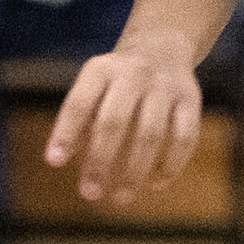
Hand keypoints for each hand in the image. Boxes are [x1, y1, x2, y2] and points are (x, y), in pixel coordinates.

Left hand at [45, 29, 202, 206]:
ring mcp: (165, 86)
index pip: (79, 103)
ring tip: (121, 198)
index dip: (66, 133)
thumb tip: (59, 159)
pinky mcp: (190, 99)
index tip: (53, 162)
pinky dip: (170, 164)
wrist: (162, 46)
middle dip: (100, 161)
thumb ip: (78, 120)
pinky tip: (155, 184)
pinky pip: (184, 137)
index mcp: (101, 69)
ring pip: (151, 134)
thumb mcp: (92, 87)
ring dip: (134, 171)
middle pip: (115, 122)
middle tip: (89, 193)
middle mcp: (133, 74)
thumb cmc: (116, 81)